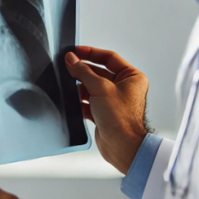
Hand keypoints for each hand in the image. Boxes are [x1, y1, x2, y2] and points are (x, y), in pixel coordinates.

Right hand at [65, 46, 149, 173]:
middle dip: (83, 70)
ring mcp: (113, 101)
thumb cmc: (122, 119)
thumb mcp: (100, 88)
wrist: (123, 146)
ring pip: (92, 87)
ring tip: (67, 83)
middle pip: (99, 72)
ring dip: (80, 86)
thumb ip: (84, 72)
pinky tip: (71, 99)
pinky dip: (79, 100)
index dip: (91, 53)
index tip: (75, 51)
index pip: (109, 58)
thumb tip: (72, 59)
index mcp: (131, 77)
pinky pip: (88, 102)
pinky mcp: (104, 113)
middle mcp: (124, 88)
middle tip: (67, 66)